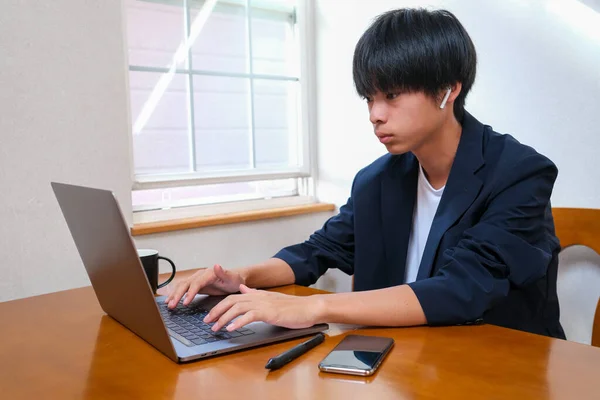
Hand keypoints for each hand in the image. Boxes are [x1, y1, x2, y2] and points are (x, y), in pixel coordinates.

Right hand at [165, 264, 244, 308]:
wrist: (235, 279)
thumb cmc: (234, 279)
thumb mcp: (232, 278)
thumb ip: (224, 273)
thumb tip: (216, 265)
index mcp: (209, 273)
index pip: (196, 283)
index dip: (190, 292)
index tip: (185, 302)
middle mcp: (201, 275)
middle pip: (186, 284)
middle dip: (178, 295)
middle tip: (172, 305)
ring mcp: (197, 279)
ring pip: (182, 286)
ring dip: (174, 295)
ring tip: (168, 304)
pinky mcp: (196, 285)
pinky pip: (184, 289)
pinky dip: (176, 294)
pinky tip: (171, 300)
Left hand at [204, 284, 324, 331]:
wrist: (308, 308)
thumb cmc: (292, 307)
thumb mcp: (271, 298)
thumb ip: (255, 293)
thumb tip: (243, 288)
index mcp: (257, 294)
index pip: (233, 297)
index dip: (220, 306)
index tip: (210, 315)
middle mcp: (257, 297)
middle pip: (231, 301)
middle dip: (216, 311)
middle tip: (206, 322)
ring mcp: (263, 304)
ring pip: (237, 308)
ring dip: (224, 318)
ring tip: (215, 327)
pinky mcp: (269, 312)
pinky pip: (250, 316)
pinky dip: (238, 322)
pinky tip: (231, 329)